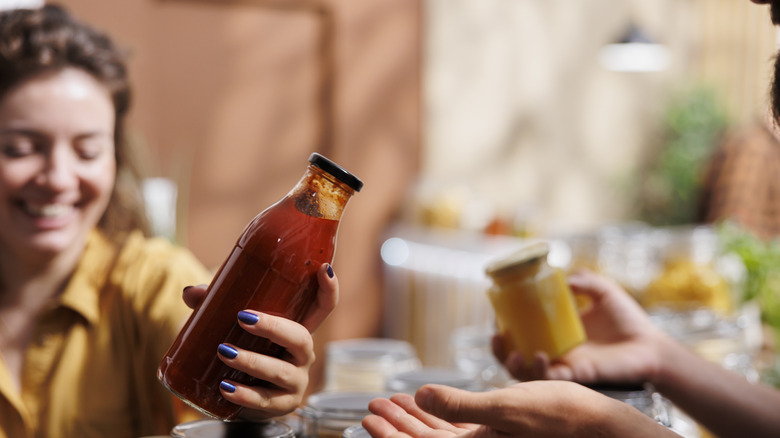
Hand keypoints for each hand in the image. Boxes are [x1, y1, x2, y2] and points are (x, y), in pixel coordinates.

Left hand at [182, 263, 338, 417]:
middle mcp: (303, 354)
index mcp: (297, 329)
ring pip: (281, 371)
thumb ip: (214, 307)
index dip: (329, 289)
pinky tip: (226, 387)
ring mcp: (296, 381)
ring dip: (252, 361)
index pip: (323, 307)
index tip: (323, 268)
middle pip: (302, 338)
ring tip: (224, 352)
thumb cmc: (245, 351)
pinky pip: (267, 400)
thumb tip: (190, 293)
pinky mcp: (283, 405)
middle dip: (274, 327)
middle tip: (243, 318)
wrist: (240, 397)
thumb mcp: (234, 328)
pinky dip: (246, 394)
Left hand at [363, 382, 674, 437]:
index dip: (392, 434)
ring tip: (392, 400)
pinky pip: (459, 429)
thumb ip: (461, 405)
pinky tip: (428, 399)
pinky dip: (439, 414)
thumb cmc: (560, 418)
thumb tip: (421, 396)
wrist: (600, 425)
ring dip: (414, 418)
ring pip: (440, 435)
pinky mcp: (498, 435)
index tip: (369, 415)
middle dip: (397, 426)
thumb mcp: (507, 407)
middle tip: (372, 406)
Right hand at [493, 269, 664, 384]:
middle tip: (497, 337)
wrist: (651, 346)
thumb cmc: (628, 319)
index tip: (496, 314)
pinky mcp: (576, 376)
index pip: (521, 330)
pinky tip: (539, 356)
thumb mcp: (604, 291)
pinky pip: (550, 379)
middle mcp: (555, 350)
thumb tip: (565, 276)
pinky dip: (539, 371)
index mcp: (555, 331)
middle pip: (515, 355)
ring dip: (513, 365)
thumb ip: (585, 280)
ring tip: (514, 353)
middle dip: (499, 350)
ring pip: (526, 373)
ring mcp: (564, 365)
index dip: (505, 325)